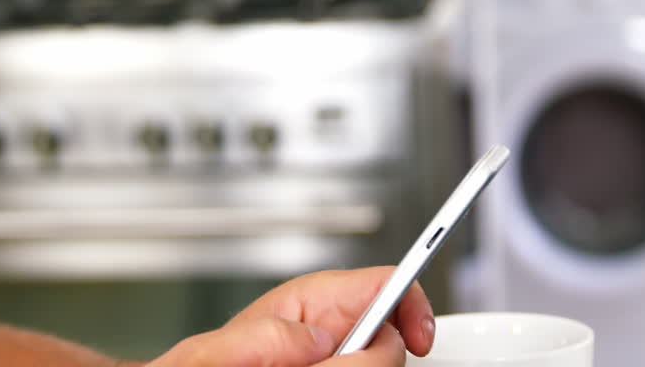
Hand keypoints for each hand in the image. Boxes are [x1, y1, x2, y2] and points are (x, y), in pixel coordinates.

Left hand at [144, 267, 434, 366]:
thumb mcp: (222, 348)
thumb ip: (272, 337)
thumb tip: (326, 340)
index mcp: (312, 303)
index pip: (384, 285)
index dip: (412, 306)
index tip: (421, 338)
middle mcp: (329, 333)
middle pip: (390, 341)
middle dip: (375, 361)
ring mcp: (332, 360)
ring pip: (379, 366)